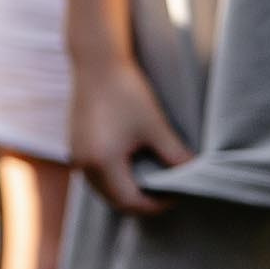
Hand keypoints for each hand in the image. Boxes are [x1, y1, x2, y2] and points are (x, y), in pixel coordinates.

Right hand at [68, 59, 192, 215]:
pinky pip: (94, 175)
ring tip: (151, 178)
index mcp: (103, 162)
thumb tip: (195, 176)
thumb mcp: (155, 126)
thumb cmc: (126, 92)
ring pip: (103, 189)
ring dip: (126, 191)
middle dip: (142, 201)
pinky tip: (131, 164)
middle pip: (115, 201)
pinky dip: (113, 179)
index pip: (131, 202)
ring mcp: (76, 154)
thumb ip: (175, 156)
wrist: (96, 64)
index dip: (157, 204)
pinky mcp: (74, 145)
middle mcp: (84, 163)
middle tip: (167, 190)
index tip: (177, 194)